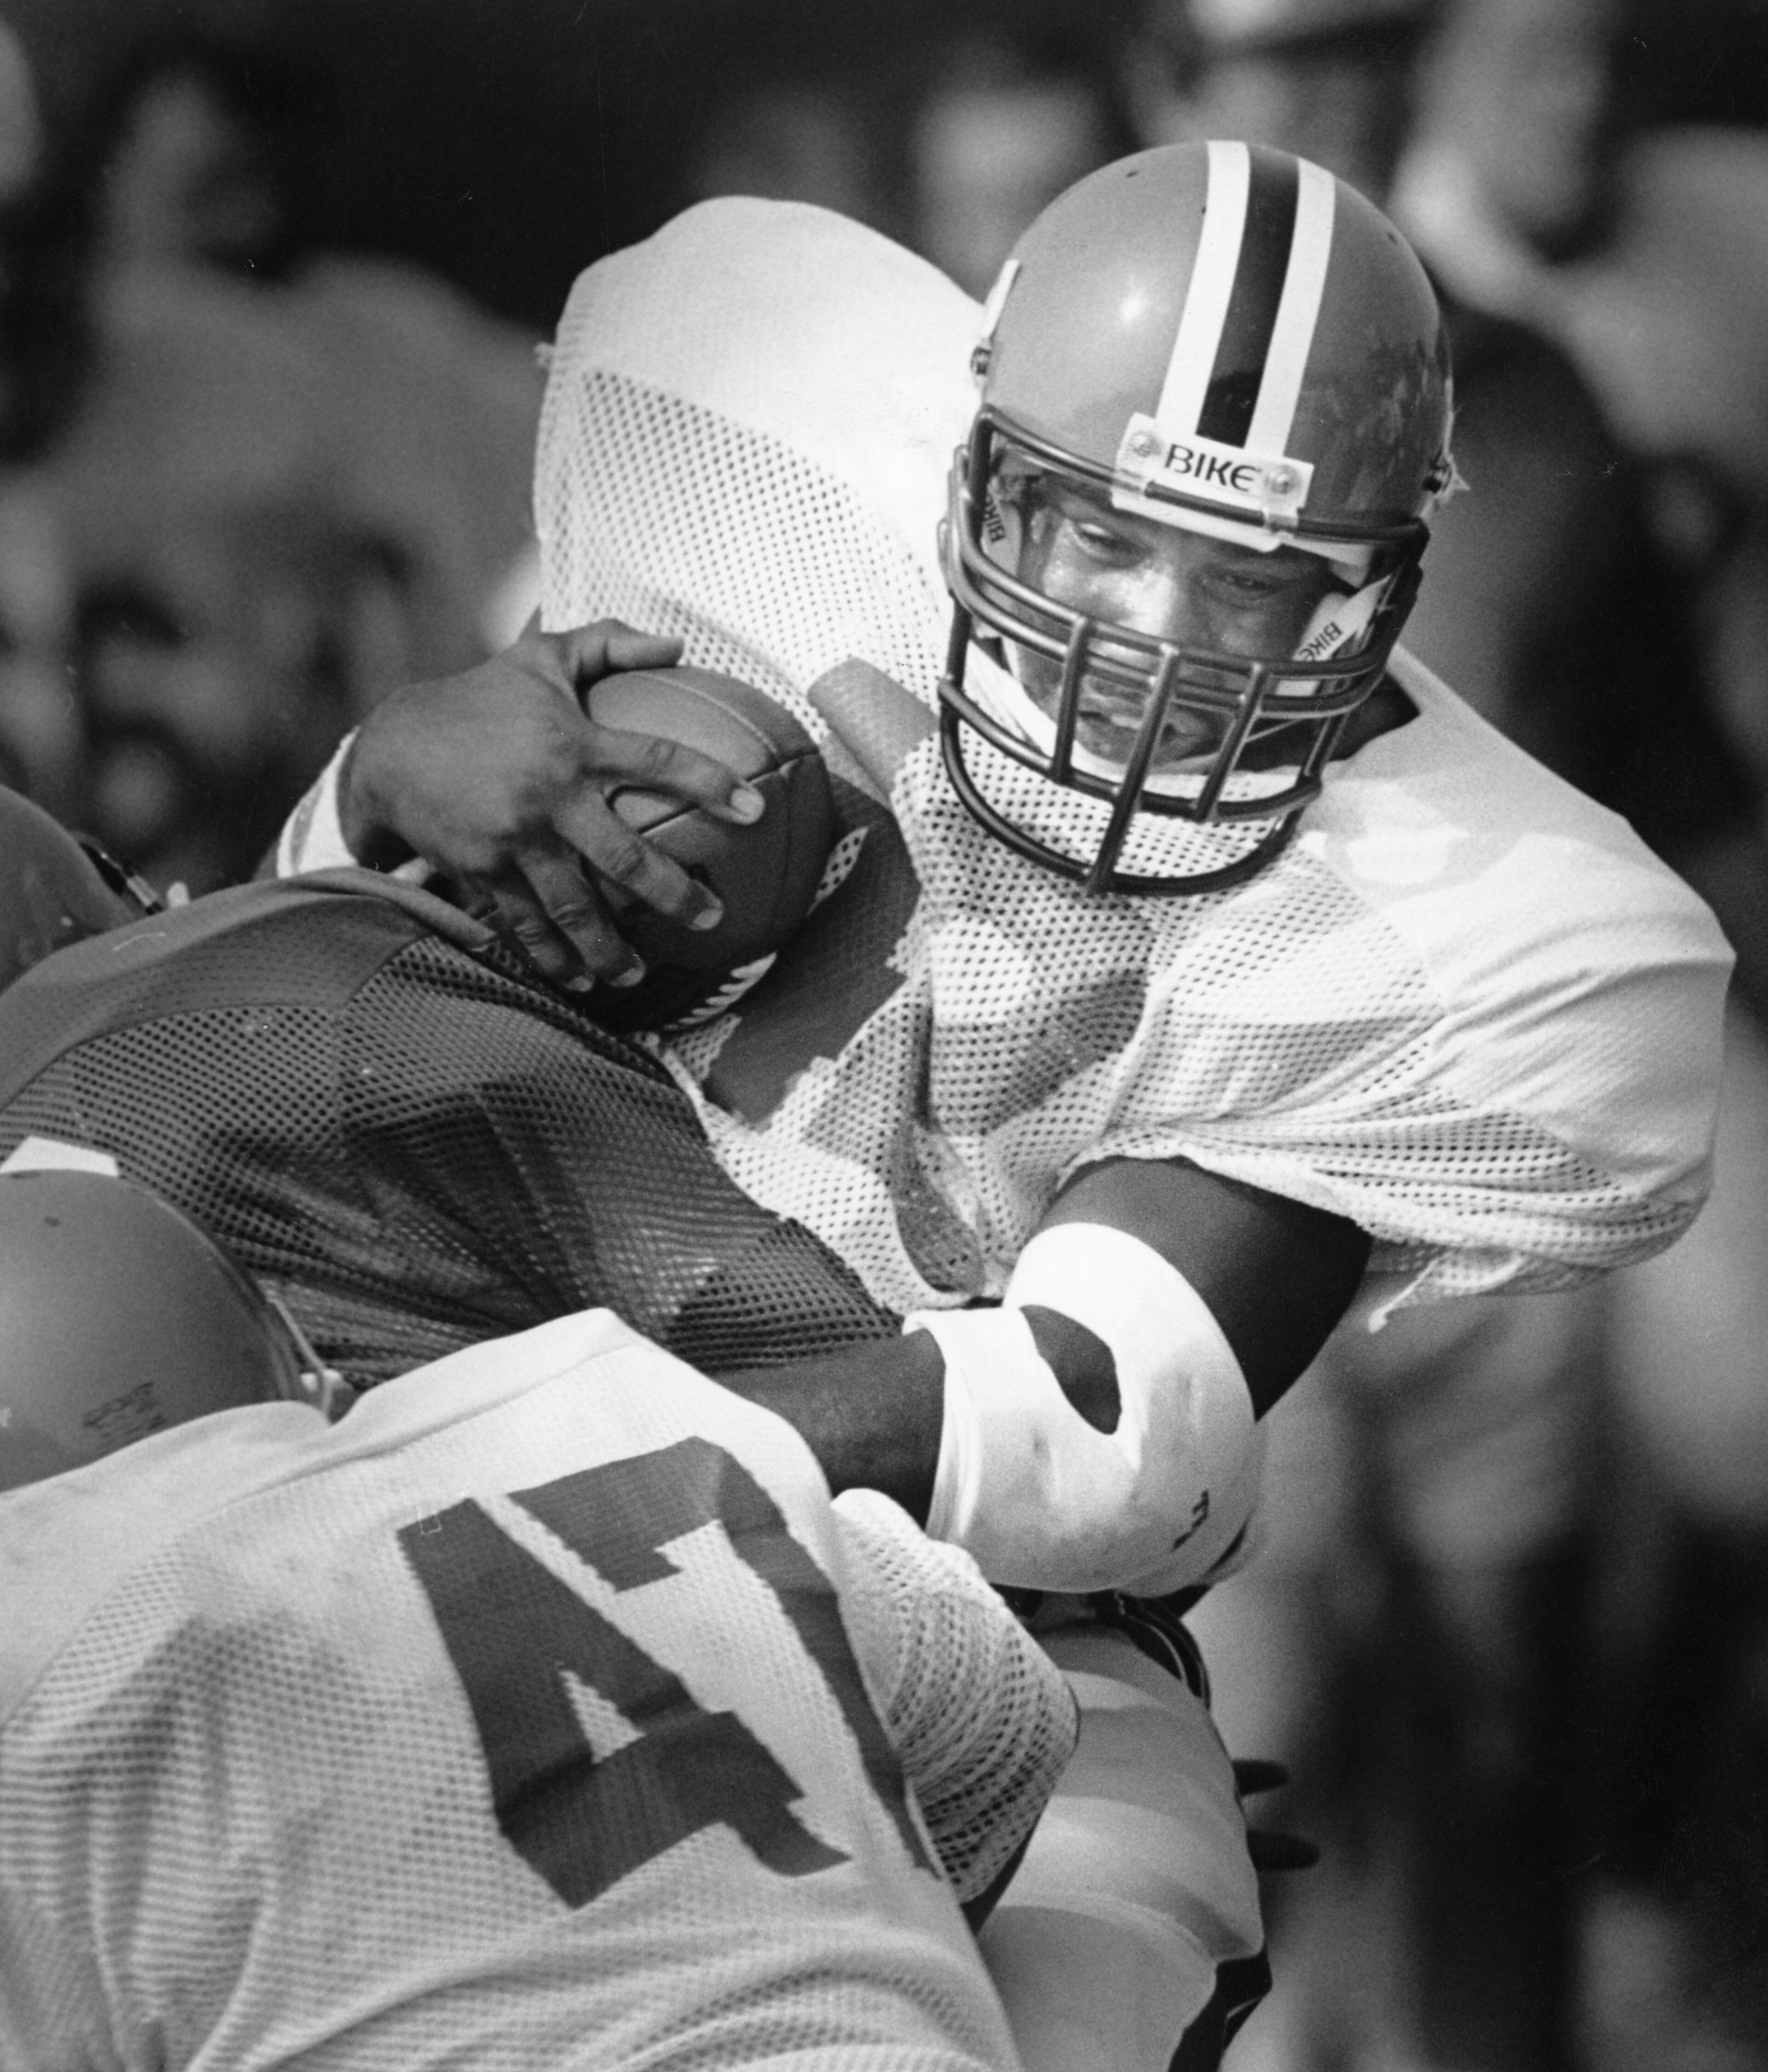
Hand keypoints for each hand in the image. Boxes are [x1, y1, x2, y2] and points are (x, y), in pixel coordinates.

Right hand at [341, 619, 764, 987]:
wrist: (390, 749)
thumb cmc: (478, 700)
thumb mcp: (540, 658)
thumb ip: (607, 645)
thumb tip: (676, 644)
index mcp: (575, 745)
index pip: (658, 762)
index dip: (711, 783)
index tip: (755, 809)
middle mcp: (550, 798)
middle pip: (624, 857)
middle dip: (672, 894)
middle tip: (711, 918)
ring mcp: (516, 840)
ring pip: (574, 907)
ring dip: (610, 947)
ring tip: (638, 974)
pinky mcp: (485, 871)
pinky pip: (527, 924)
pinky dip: (553, 958)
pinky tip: (580, 981)